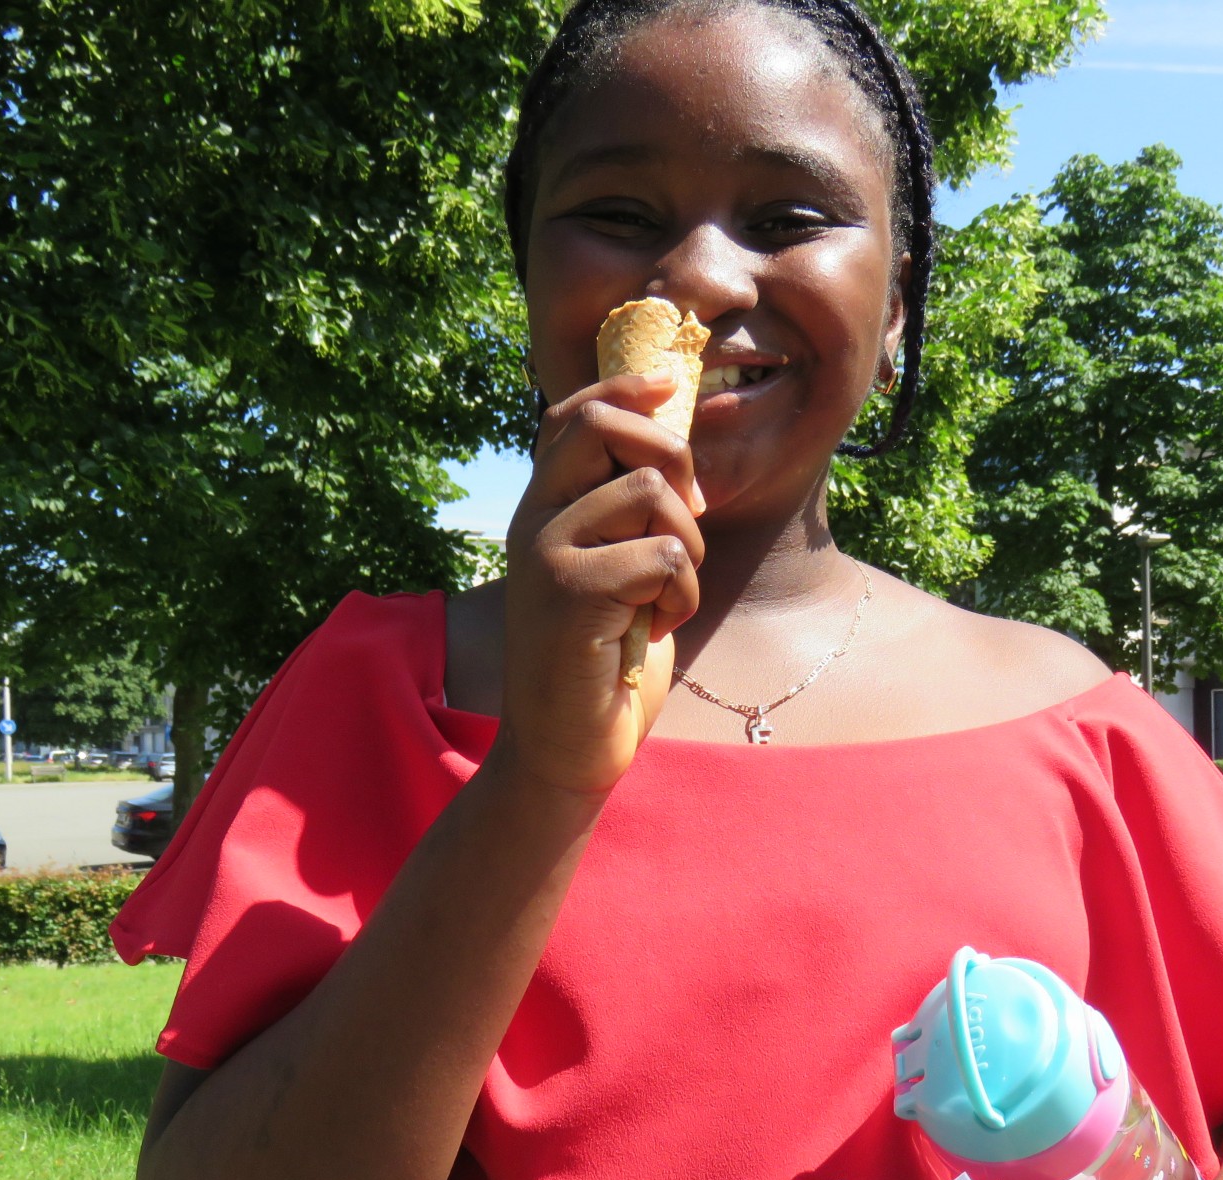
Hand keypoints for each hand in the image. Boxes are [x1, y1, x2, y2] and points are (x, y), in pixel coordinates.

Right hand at [499, 370, 704, 796]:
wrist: (564, 753)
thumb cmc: (603, 668)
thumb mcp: (615, 576)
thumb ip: (626, 519)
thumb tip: (676, 452)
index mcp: (542, 513)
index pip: (572, 414)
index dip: (625, 385)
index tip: (671, 382)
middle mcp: (534, 522)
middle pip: (604, 425)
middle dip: (671, 456)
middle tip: (688, 518)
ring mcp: (546, 555)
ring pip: (649, 493)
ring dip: (686, 548)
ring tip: (666, 597)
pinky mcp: (570, 593)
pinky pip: (663, 554)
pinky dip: (682, 594)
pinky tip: (657, 628)